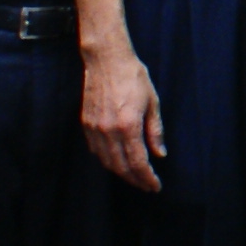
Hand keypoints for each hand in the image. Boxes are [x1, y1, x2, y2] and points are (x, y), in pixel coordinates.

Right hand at [82, 42, 166, 192]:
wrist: (106, 60)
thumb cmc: (133, 77)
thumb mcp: (152, 103)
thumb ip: (155, 131)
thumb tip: (160, 155)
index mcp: (128, 126)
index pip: (138, 163)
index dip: (147, 178)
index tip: (155, 186)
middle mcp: (109, 131)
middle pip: (121, 167)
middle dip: (135, 180)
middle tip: (146, 185)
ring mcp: (95, 128)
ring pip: (107, 161)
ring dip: (121, 173)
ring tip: (134, 177)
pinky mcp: (86, 124)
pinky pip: (95, 150)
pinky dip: (107, 160)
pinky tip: (116, 161)